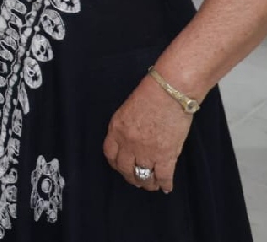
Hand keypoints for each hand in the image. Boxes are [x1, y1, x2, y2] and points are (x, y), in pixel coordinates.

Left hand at [103, 76, 192, 191]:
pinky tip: (166, 187)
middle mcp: (128, 144)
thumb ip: (124, 127)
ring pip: (143, 176)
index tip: (120, 166)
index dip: (115, 163)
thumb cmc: (150, 95)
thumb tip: (129, 141)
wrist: (169, 92)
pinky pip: (163, 177)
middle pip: (125, 168)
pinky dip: (165, 184)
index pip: (110, 154)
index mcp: (116, 130)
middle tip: (136, 179)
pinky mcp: (166, 155)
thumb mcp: (127, 110)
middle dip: (130, 176)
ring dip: (147, 183)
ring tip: (151, 185)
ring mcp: (147, 152)